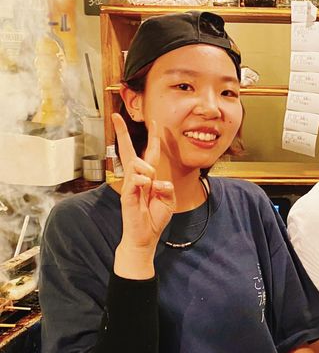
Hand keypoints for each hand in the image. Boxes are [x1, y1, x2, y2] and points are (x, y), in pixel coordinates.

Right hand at [113, 113, 175, 251]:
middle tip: (116, 116)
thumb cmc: (155, 218)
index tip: (153, 122)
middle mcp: (137, 177)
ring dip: (147, 170)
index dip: (152, 138)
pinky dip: (144, 181)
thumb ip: (166, 187)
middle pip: (128, 150)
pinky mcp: (126, 194)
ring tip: (152, 186)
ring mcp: (130, 185)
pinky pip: (135, 179)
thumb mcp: (168, 200)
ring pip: (136, 163)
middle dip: (122, 132)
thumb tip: (157, 181)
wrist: (145, 236)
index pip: (149, 153)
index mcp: (149, 176)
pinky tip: (147, 188)